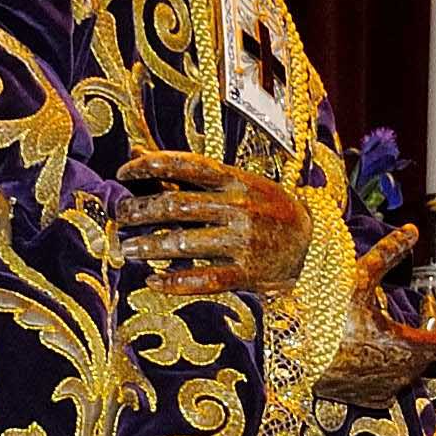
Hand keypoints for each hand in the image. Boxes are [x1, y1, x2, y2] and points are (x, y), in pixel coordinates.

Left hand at [113, 148, 312, 297]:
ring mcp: (244, 242)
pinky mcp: (248, 273)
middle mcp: (239, 208)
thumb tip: (136, 154)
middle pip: (177, 205)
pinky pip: (205, 280)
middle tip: (120, 215)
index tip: (123, 174)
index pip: (186, 166)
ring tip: (127, 249)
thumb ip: (190, 173)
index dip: (150, 167)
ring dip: (149, 246)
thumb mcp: (237, 182)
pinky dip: (175, 281)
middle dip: (141, 210)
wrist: (315, 244)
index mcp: (236, 180)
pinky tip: (153, 280)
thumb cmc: (267, 209)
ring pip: (185, 243)